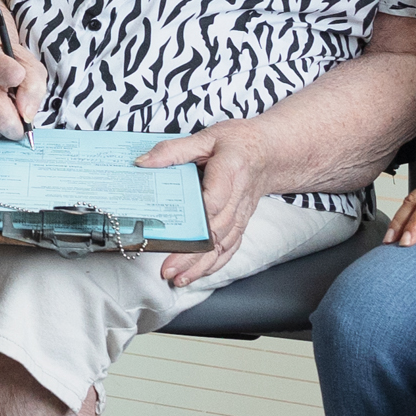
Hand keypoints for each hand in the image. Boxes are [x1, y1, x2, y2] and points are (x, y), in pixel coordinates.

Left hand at [137, 121, 268, 284]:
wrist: (271, 153)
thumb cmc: (238, 143)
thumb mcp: (205, 137)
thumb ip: (174, 150)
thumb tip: (144, 162)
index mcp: (230, 171)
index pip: (215, 197)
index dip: (198, 215)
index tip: (180, 228)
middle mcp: (238, 197)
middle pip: (216, 229)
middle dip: (192, 253)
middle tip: (168, 267)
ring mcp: (241, 213)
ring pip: (223, 244)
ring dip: (200, 264)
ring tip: (178, 278)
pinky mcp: (240, 223)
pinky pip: (230, 247)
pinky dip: (214, 264)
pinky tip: (196, 274)